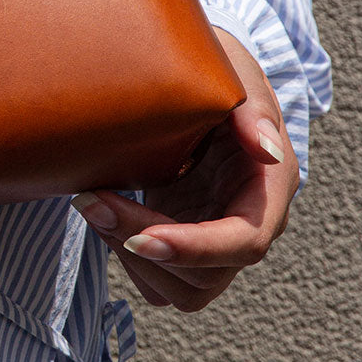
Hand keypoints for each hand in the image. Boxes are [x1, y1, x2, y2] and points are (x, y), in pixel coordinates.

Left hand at [71, 28, 298, 310]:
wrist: (193, 83)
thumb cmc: (220, 72)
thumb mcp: (238, 74)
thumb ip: (253, 110)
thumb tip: (269, 150)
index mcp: (268, 190)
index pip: (243, 243)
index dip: (193, 248)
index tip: (141, 237)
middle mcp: (244, 225)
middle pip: (202, 275)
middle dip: (142, 244)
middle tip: (92, 199)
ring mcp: (212, 240)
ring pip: (178, 289)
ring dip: (127, 254)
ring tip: (94, 201)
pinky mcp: (182, 242)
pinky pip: (157, 280)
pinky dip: (124, 255)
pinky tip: (104, 210)